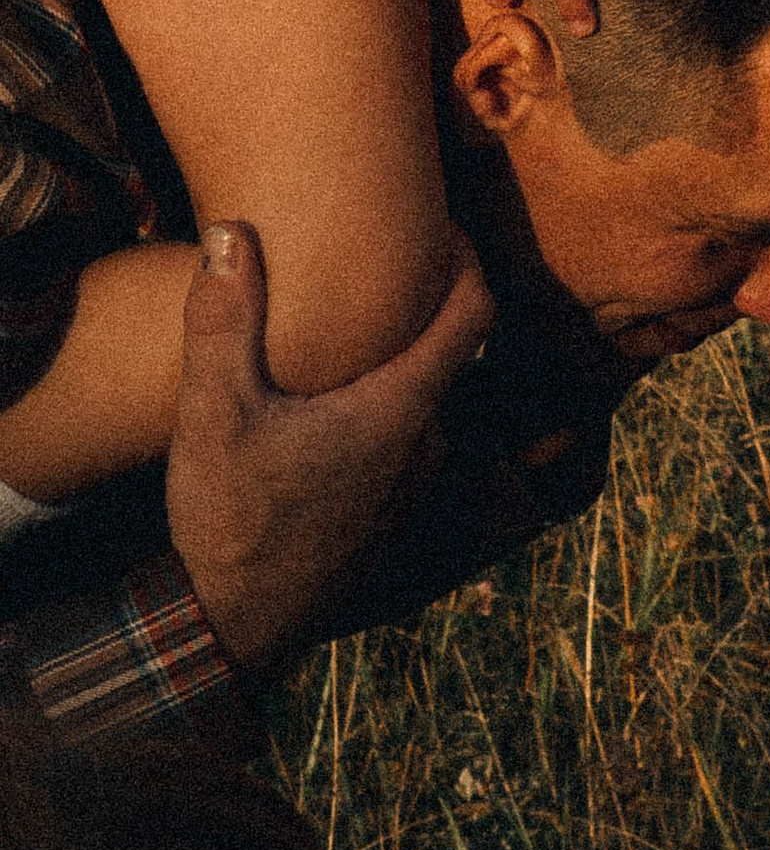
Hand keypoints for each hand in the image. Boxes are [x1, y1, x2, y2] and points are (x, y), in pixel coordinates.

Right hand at [165, 223, 494, 679]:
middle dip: (422, 302)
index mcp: (401, 409)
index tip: (435, 221)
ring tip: (348, 326)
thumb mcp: (214, 413)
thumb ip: (224, 320)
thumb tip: (231, 231)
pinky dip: (382, 404)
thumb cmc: (232, 519)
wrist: (236, 628)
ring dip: (397, 360)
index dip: (466, 256)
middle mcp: (425, 443)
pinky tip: (329, 401)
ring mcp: (414, 483)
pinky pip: (403, 438)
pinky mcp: (391, 511)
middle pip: (450, 351)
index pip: (475, 312)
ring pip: (423, 398)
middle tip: (380, 258)